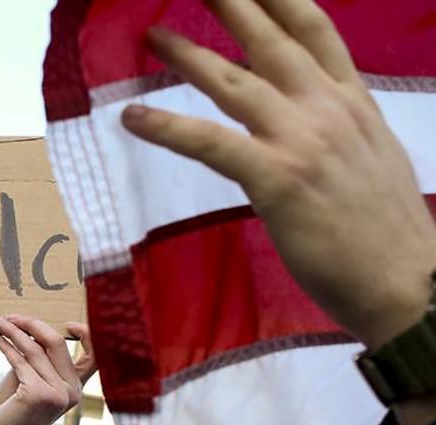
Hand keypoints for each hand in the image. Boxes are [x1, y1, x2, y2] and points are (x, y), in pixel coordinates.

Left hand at [0, 315, 95, 424]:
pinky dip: (8, 347)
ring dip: (14, 332)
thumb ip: (35, 359)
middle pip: (57, 343)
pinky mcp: (39, 394)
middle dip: (32, 324)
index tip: (68, 323)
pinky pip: (21, 361)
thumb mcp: (28, 380)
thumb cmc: (11, 412)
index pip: (94, 357)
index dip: (87, 335)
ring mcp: (58, 394)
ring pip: (36, 349)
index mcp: (75, 388)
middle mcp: (72, 391)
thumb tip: (28, 328)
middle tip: (10, 316)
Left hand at [120, 0, 435, 352]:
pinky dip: (167, 127)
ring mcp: (302, 140)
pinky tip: (133, 117)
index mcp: (353, 104)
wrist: (406, 282)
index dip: (280, 0)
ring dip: (188, 55)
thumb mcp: (375, 158)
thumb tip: (318, 114)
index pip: (314, 32)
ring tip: (152, 35)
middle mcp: (328, 109)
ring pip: (234, 83)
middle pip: (271, 41)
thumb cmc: (386, 231)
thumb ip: (342, 127)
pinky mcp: (276, 177)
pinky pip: (210, 142)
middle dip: (233, 4)